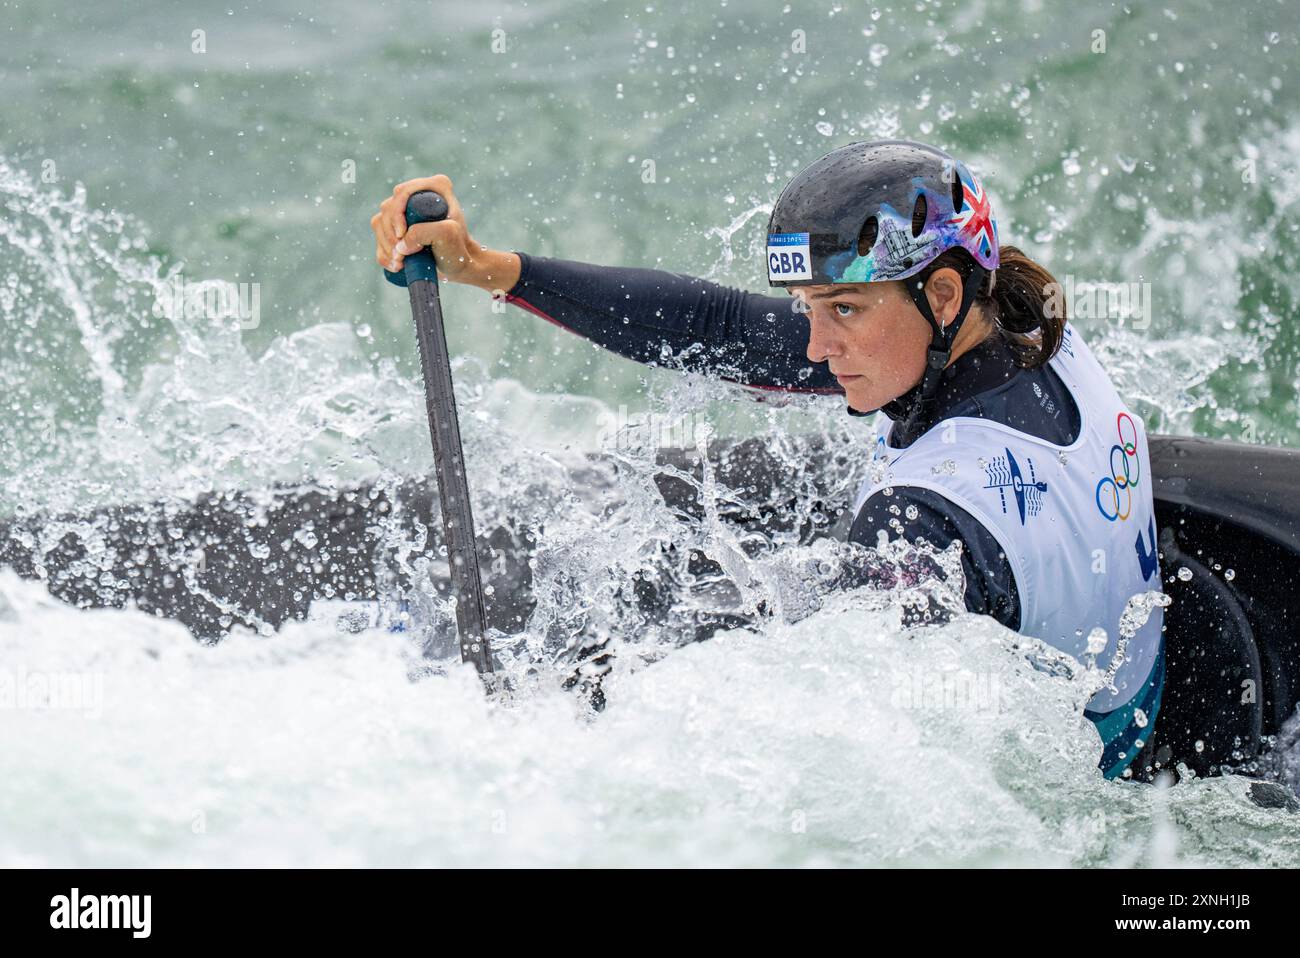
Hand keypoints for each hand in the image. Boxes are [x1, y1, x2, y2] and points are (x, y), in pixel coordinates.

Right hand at [371, 174, 519, 291]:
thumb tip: (401, 241)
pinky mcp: (398, 225)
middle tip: (400, 254)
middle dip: (390, 233)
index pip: (403, 192)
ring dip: (386, 245)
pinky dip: (383, 252)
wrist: (460, 265)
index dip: (397, 214)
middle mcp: (418, 193)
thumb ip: (425, 231)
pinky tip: (395, 264)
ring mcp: (406, 209)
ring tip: (399, 262)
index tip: (401, 235)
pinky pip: (379, 236)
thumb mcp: (448, 235)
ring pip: (380, 222)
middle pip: (388, 208)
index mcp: (436, 186)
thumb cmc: (458, 249)